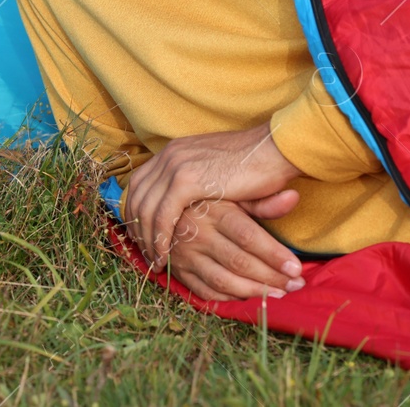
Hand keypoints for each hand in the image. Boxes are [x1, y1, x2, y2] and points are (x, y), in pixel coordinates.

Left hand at [122, 123, 301, 270]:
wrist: (274, 150)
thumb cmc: (254, 164)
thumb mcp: (216, 171)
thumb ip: (197, 184)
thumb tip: (188, 207)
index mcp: (175, 150)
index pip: (140, 182)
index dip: (136, 209)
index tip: (140, 233)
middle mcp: (170, 155)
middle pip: (136, 195)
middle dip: (136, 226)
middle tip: (143, 251)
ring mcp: (176, 165)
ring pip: (146, 208)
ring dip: (146, 237)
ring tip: (154, 260)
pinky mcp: (187, 181)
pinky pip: (163, 215)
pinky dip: (160, 237)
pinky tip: (164, 255)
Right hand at [165, 194, 305, 301]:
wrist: (163, 207)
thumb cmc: (207, 199)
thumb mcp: (232, 194)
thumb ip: (262, 202)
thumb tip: (293, 197)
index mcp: (215, 212)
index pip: (248, 237)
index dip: (274, 255)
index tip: (297, 268)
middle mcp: (199, 235)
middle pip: (239, 262)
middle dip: (271, 277)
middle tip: (296, 284)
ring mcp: (186, 255)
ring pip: (223, 281)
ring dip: (254, 292)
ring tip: (280, 295)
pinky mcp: (178, 272)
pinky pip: (205, 292)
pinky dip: (229, 299)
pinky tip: (250, 298)